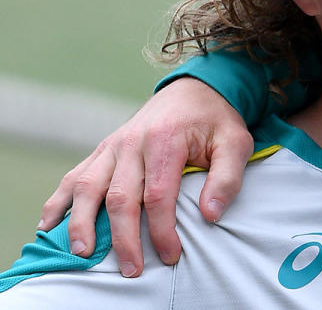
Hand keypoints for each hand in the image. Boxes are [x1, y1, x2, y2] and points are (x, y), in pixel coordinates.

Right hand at [38, 77, 252, 276]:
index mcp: (166, 140)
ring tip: (82, 254)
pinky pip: (74, 176)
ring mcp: (113, 145)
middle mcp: (133, 142)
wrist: (195, 89)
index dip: (162, 231)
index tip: (170, 255)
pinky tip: (49, 226)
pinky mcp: (104, 149)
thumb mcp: (236, 142)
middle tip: (131, 271)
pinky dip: (59, 201)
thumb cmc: (216, 120)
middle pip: (120, 197)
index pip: (158, 196)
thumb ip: (227, 178)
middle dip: (123, 238)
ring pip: (87, 187)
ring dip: (81, 223)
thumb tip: (210, 215)